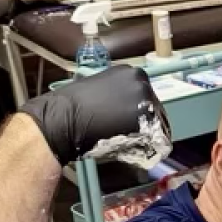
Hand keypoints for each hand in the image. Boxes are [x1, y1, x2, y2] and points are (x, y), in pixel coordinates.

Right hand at [19, 64, 171, 167]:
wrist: (63, 119)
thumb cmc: (74, 108)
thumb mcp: (101, 90)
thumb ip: (120, 95)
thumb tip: (129, 109)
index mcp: (131, 72)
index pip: (147, 96)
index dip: (139, 113)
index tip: (130, 123)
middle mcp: (141, 81)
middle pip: (155, 108)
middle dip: (145, 124)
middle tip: (128, 134)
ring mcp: (146, 98)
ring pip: (158, 124)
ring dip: (147, 135)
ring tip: (126, 141)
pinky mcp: (146, 118)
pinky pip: (159, 139)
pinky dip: (151, 148)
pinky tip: (133, 149)